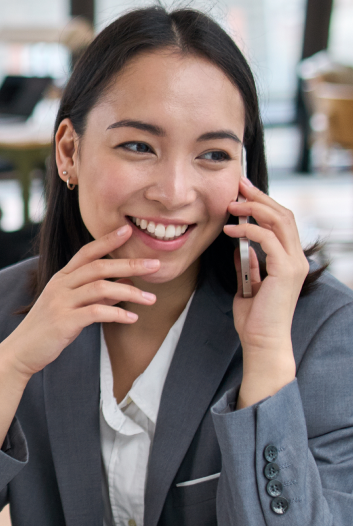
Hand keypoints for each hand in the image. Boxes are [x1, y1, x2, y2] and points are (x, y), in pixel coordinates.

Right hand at [0, 223, 159, 379]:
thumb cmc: (48, 329)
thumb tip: (127, 286)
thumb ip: (97, 295)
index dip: (107, 240)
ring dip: (130, 292)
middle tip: (155, 264)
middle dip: (129, 264)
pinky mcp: (64, 321)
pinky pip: (95, 312)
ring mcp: (60, 302)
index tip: (128, 230)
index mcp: (60, 278)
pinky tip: (132, 318)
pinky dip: (117, 313)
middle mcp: (60, 285)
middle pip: (98, 267)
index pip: (86, 253)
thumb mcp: (72, 307)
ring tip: (151, 299)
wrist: (21, 351)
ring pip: (100, 288)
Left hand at [224, 177, 308, 404]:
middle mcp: (295, 258)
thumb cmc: (254, 318)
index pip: (280, 221)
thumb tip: (239, 247)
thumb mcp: (248, 285)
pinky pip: (268, 240)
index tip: (241, 191)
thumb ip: (247, 265)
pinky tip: (230, 229)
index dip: (262, 203)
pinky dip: (249, 230)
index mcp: (288, 260)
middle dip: (259, 197)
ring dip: (254, 209)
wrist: (261, 341)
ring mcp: (294, 264)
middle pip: (283, 214)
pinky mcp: (286, 271)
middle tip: (238, 184)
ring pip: (280, 222)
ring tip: (231, 205)